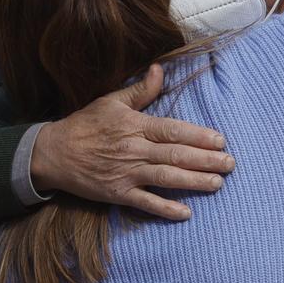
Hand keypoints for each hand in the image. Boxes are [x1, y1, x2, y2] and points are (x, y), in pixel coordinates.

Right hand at [30, 65, 234, 220]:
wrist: (53, 153)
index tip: (220, 140)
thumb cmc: (84, 125)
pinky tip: (185, 213)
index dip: (199, 136)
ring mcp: (126, 173)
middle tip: (230, 164)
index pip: (173, 130)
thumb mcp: (111, 101)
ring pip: (166, 177)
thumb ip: (141, 90)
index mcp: (135, 125)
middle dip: (206, 160)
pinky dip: (165, 209)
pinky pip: (145, 203)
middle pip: (176, 154)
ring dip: (194, 182)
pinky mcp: (117, 193)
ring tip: (217, 184)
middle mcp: (134, 150)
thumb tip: (160, 70)